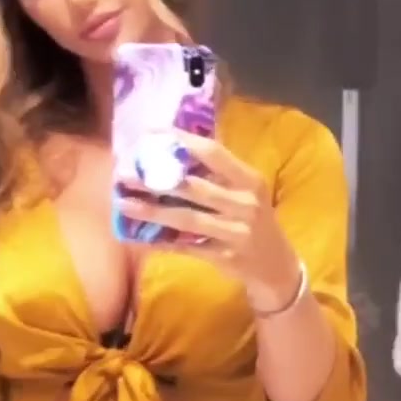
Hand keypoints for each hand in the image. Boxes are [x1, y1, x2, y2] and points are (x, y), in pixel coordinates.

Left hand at [118, 130, 300, 310]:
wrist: (277, 266)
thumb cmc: (254, 220)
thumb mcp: (247, 192)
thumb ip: (216, 173)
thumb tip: (170, 150)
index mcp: (249, 180)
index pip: (213, 153)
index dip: (180, 142)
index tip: (150, 134)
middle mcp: (245, 204)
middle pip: (193, 187)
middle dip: (155, 179)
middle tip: (124, 174)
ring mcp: (236, 232)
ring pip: (186, 218)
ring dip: (152, 211)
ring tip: (124, 203)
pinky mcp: (225, 257)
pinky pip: (186, 247)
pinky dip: (161, 241)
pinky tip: (138, 236)